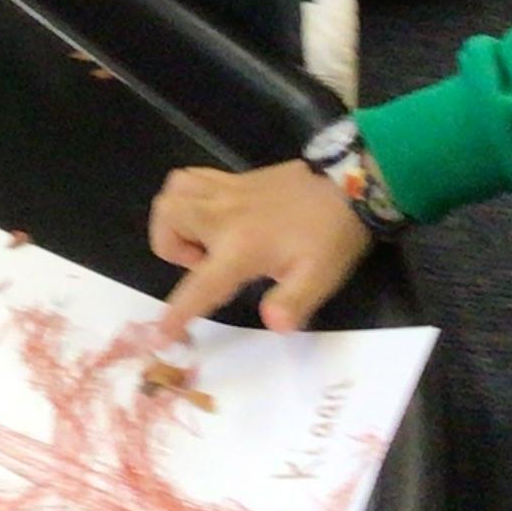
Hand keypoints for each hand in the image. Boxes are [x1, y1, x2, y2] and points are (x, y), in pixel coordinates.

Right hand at [150, 160, 370, 331]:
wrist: (350, 185)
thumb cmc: (332, 236)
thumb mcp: (319, 278)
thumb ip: (292, 303)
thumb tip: (273, 325)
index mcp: (242, 248)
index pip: (200, 286)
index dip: (177, 313)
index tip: (161, 334)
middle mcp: (224, 216)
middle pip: (168, 218)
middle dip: (171, 246)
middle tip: (204, 262)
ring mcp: (227, 191)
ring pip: (174, 191)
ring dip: (176, 218)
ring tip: (203, 237)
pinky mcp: (235, 177)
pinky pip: (193, 176)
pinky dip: (189, 195)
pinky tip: (211, 212)